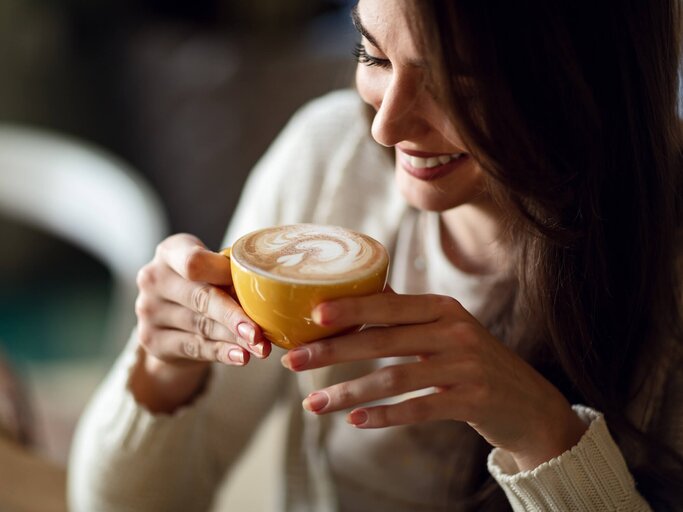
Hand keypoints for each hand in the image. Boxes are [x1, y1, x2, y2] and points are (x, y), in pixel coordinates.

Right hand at [131, 233, 270, 411]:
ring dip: (234, 339)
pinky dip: (221, 352)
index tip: (250, 285)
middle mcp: (153, 278)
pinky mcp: (151, 339)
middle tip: (260, 333)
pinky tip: (241, 357)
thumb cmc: (203, 285)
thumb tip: (271, 290)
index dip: (223, 274)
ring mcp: (148, 310)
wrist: (171, 320)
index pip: (194, 262)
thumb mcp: (212, 272)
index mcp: (170, 252)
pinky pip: (194, 347)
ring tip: (260, 348)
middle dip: (234, 316)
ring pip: (201, 326)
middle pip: (200, 298)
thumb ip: (231, 275)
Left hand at [280, 292, 586, 469]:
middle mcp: (455, 331)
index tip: (312, 315)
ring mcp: (466, 367)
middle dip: (334, 351)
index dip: (351, 308)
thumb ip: (408, 314)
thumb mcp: (447, 329)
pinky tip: (355, 421)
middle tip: (295, 361)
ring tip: (313, 405)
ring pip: (395, 379)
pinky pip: (419, 409)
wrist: (530, 404)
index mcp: (443, 309)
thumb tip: (361, 294)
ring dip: (349, 392)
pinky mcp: (473, 401)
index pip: (389, 304)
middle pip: (384, 340)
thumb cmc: (476, 362)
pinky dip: (384, 416)